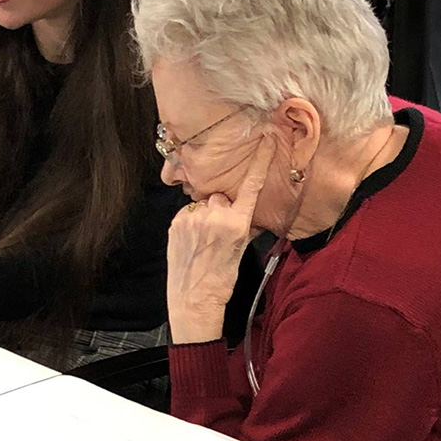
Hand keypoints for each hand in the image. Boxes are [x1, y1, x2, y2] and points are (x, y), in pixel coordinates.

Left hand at [166, 134, 276, 343]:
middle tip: (218, 233)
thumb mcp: (240, 251)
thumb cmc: (221, 279)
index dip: (258, 163)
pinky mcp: (176, 223)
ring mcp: (193, 219)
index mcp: (237, 224)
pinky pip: (188, 213)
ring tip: (203, 240)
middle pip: (221, 197)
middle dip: (221, 208)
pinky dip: (190, 222)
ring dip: (204, 215)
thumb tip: (248, 211)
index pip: (250, 187)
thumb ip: (244, 225)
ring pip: (203, 204)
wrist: (194, 300)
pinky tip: (192, 241)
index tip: (264, 140)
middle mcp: (215, 217)